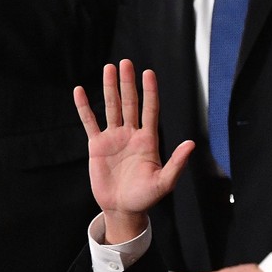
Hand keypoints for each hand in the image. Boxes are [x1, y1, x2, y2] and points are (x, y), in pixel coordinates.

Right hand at [75, 59, 193, 242]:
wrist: (123, 209)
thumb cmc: (146, 197)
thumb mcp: (165, 182)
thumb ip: (177, 163)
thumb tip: (191, 144)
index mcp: (149, 140)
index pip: (150, 110)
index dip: (150, 91)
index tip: (149, 73)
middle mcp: (132, 135)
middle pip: (130, 103)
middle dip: (128, 83)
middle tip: (126, 63)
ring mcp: (114, 138)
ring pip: (111, 108)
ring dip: (109, 88)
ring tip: (109, 68)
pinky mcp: (97, 146)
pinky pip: (90, 122)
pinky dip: (85, 107)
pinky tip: (80, 91)